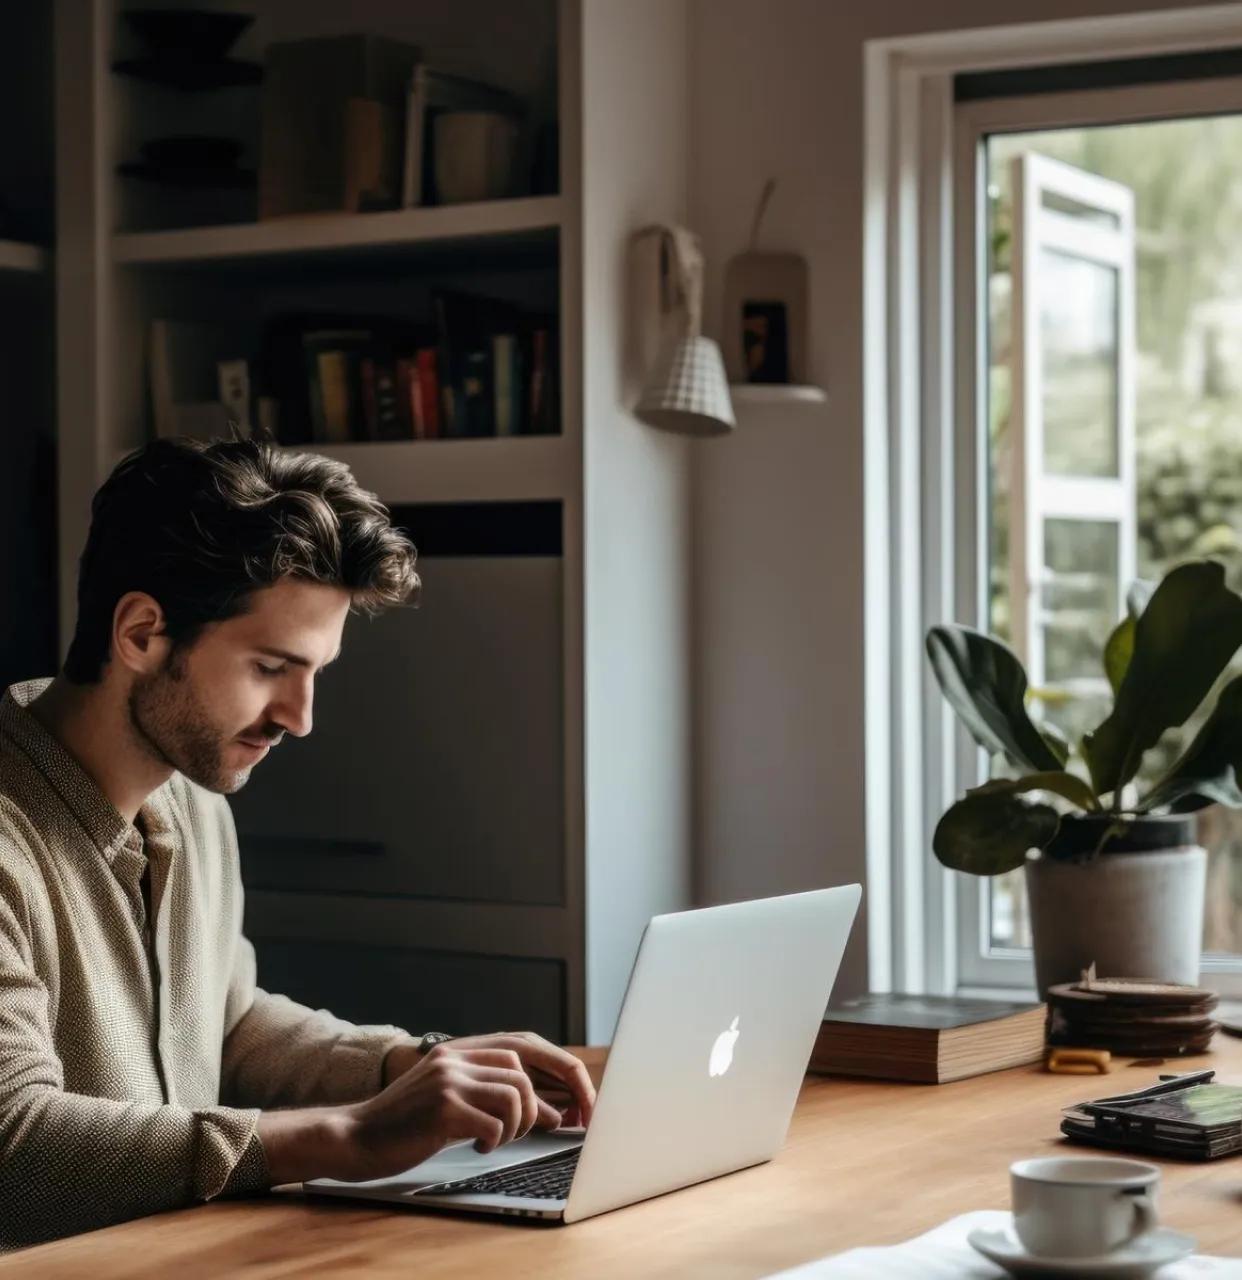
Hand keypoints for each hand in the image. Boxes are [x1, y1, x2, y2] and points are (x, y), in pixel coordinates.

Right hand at [337, 1036, 594, 1182]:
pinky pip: (493, 1124)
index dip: (558, 1072)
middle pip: (523, 1073)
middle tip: (537, 1130)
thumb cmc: (407, 1124)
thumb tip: (555, 1112)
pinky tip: (478, 1147)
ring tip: (496, 1139)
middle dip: (538, 1107)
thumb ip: (496, 1096)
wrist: (354, 1137)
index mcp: (460, 1050)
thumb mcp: (453, 1099)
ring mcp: (448, 1080)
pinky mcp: (443, 1108)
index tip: (579, 1102)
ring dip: (515, 1126)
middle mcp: (456, 1058)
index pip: (525, 1047)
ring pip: (514, 1096)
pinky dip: (494, 1141)